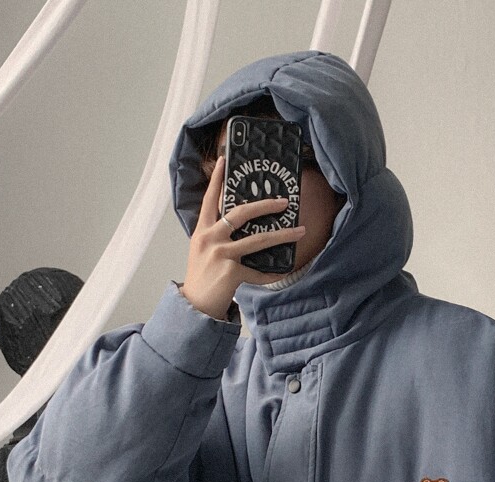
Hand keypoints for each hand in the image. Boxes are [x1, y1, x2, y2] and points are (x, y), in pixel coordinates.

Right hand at [178, 153, 304, 320]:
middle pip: (240, 213)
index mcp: (202, 231)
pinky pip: (259, 271)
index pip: (210, 200)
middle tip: (283, 201)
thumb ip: (216, 236)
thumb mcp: (202, 251)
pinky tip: (283, 272)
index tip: (224, 162)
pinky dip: (272, 274)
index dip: (216, 180)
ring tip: (300, 230)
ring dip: (282, 235)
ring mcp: (221, 254)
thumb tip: (240, 226)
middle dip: (265, 205)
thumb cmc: (202, 278)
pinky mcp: (231, 272)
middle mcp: (210, 238)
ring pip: (258, 240)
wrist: (194, 305)